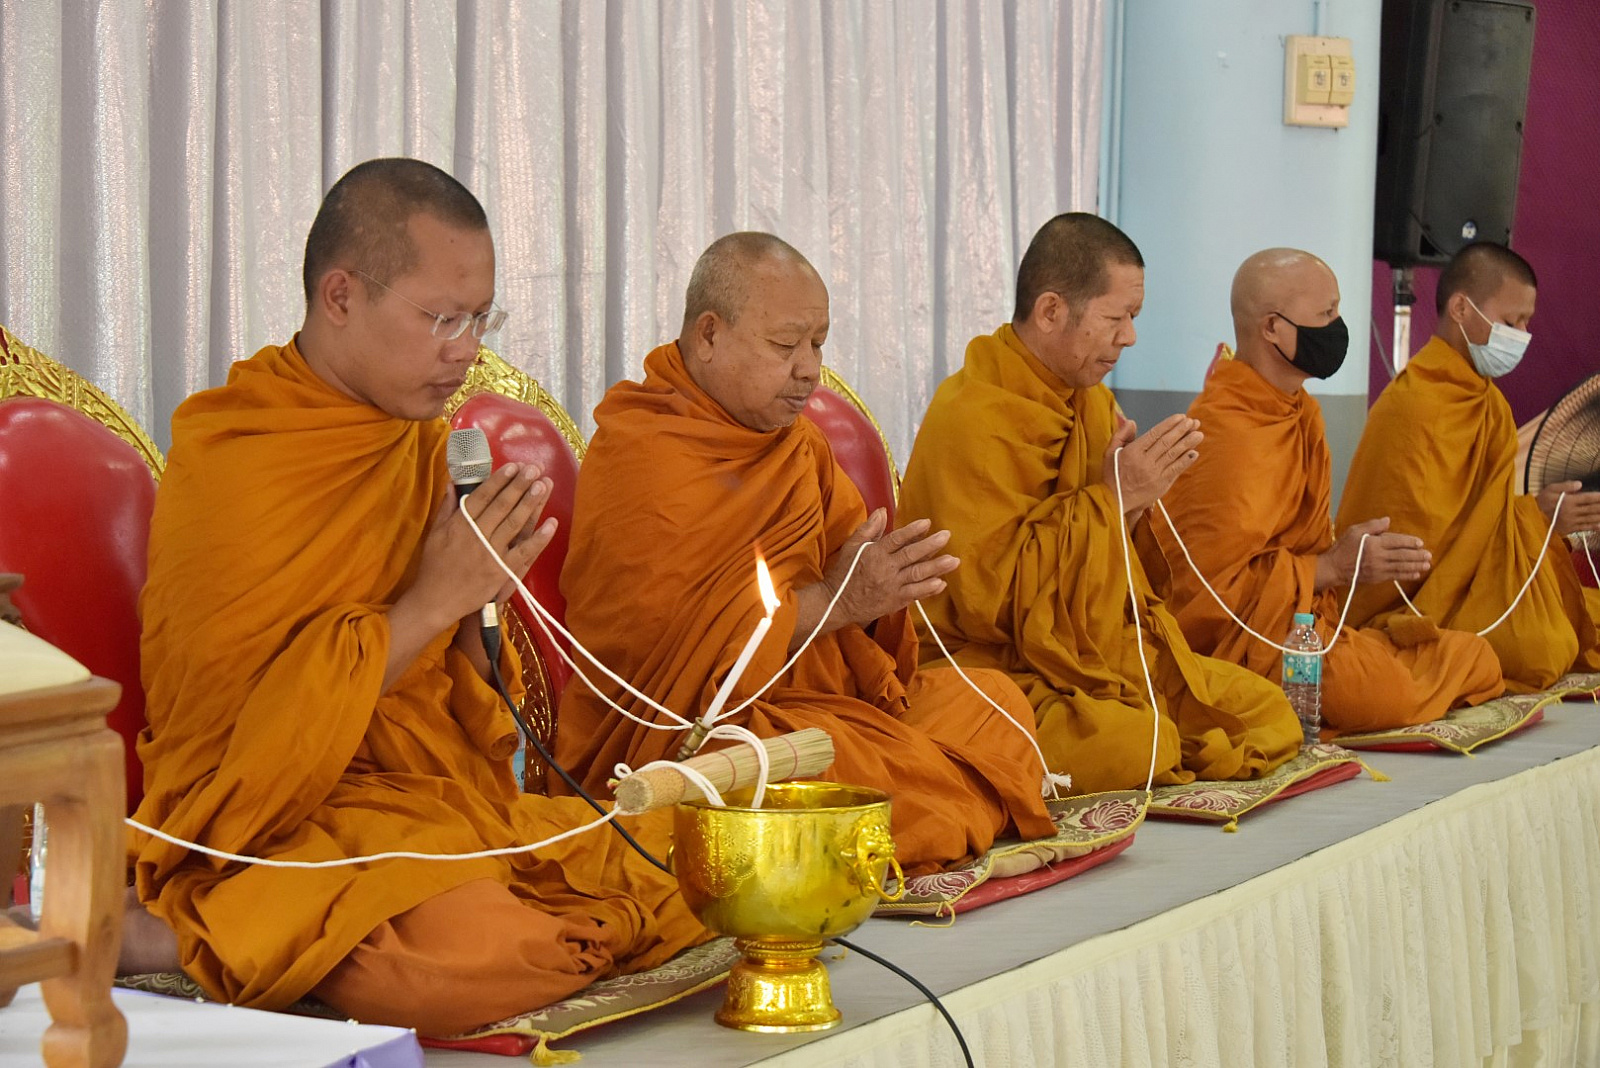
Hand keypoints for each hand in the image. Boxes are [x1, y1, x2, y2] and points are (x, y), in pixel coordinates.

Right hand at [408, 462, 557, 628]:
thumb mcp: (435, 534)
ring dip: (530, 503)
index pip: (482, 497)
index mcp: (459, 525)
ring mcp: (490, 554)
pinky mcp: (501, 572)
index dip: (499, 480)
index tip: (513, 466)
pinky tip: (552, 523)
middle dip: (519, 485)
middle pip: (501, 506)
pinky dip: (539, 538)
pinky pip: (524, 552)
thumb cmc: (434, 566)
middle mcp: (476, 536)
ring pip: (514, 524)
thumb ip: (447, 508)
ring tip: (543, 485)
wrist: (436, 601)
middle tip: (534, 469)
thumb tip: (453, 483)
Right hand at [823, 510, 958, 626]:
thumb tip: (883, 511)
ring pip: (917, 574)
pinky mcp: (895, 601)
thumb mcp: (852, 546)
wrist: (837, 603)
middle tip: (947, 536)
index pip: (896, 539)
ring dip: (937, 567)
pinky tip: (941, 583)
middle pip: (911, 555)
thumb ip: (869, 529)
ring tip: (953, 560)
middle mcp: (885, 568)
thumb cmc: (844, 572)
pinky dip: (928, 589)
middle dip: (931, 545)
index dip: (912, 530)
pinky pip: (915, 594)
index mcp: (874, 553)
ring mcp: (891, 585)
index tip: (927, 523)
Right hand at [1101, 413, 1202, 516]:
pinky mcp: (1161, 484)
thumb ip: (1121, 435)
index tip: (1180, 417)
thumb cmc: (1112, 475)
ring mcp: (1154, 473)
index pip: (1154, 434)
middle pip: (1166, 442)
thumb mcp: (1110, 452)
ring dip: (1187, 443)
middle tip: (1194, 422)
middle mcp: (1144, 461)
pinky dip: (1185, 461)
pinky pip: (1175, 470)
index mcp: (1133, 452)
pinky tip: (1194, 453)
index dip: (1169, 425)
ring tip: (1198, 434)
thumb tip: (1132, 422)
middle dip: (1181, 430)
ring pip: (1173, 455)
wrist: (1115, 501)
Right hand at [1314, 517, 1430, 589]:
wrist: (1334, 568)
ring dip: (1415, 566)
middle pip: (1402, 555)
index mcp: (1374, 543)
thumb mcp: (1354, 531)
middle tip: (1428, 555)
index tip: (1420, 543)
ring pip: (1401, 567)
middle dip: (1417, 555)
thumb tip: (1387, 520)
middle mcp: (1378, 556)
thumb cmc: (1343, 548)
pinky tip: (1415, 574)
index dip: (1409, 542)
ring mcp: (1379, 569)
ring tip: (1426, 565)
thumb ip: (1372, 525)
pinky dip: (1407, 575)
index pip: (1396, 541)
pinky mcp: (1378, 578)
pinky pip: (1395, 576)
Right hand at [1535, 481, 1599, 535]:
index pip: (1588, 498)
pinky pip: (1585, 528)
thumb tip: (1580, 484)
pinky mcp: (1569, 529)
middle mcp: (1572, 512)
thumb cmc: (1540, 501)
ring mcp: (1572, 521)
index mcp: (1568, 501)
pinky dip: (1594, 526)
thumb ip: (1565, 486)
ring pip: (1591, 518)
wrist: (1530, 518)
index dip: (1599, 497)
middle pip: (1593, 508)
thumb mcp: (1549, 489)